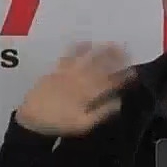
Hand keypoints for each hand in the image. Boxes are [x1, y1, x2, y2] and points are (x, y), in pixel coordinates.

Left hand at [13, 43, 132, 137]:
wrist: (31, 119)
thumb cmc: (59, 124)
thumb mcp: (83, 124)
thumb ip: (102, 112)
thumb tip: (120, 102)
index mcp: (87, 94)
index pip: (110, 82)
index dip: (124, 76)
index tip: (135, 71)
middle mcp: (79, 79)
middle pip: (100, 65)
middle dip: (116, 57)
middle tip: (128, 51)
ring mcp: (67, 72)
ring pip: (87, 57)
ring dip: (100, 49)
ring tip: (112, 44)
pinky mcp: (56, 69)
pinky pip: (69, 55)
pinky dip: (79, 47)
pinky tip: (86, 42)